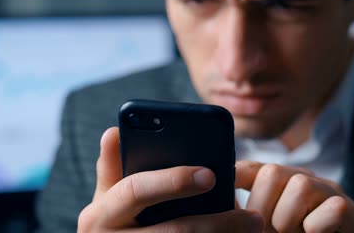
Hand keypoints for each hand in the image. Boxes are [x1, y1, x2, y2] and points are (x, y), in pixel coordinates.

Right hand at [77, 127, 263, 231]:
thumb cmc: (113, 222)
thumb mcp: (106, 198)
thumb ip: (111, 168)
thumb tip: (112, 131)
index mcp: (99, 215)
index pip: (136, 190)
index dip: (172, 180)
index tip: (210, 174)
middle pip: (173, 231)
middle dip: (216, 223)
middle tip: (253, 215)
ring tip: (254, 226)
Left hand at [236, 161, 353, 231]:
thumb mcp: (268, 223)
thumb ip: (249, 214)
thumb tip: (227, 209)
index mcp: (279, 182)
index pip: (252, 168)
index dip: (233, 175)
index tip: (218, 190)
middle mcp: (303, 179)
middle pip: (272, 172)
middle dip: (261, 207)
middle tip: (269, 229)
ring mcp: (329, 192)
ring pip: (300, 186)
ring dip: (287, 220)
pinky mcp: (352, 211)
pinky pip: (332, 208)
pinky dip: (316, 228)